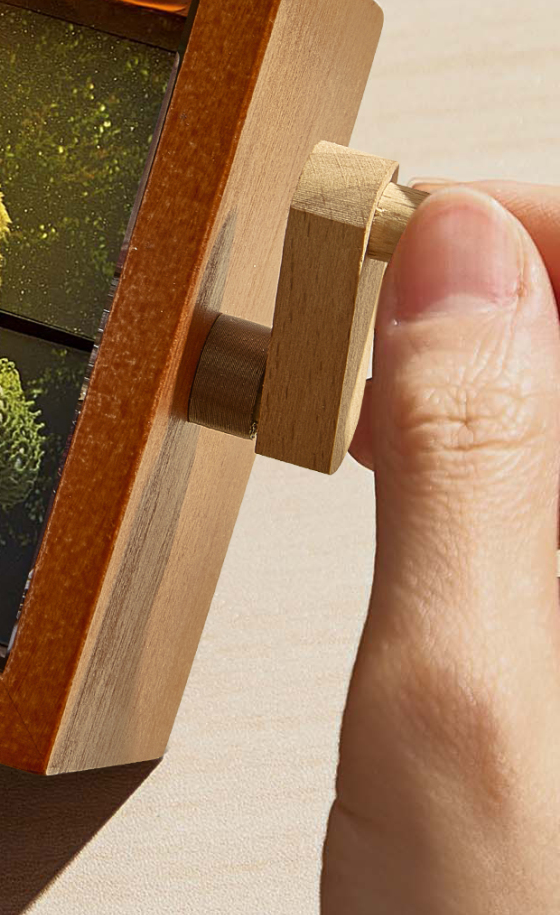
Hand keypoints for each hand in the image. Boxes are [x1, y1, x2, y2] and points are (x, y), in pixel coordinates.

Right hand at [321, 183, 559, 914]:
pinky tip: (410, 448)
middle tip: (373, 294)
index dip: (549, 220)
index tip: (418, 226)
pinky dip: (477, 422)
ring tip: (372, 370)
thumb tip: (459, 253)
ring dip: (484, 349)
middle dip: (504, 278)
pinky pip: (549, 470)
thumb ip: (473, 455)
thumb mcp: (460, 694)